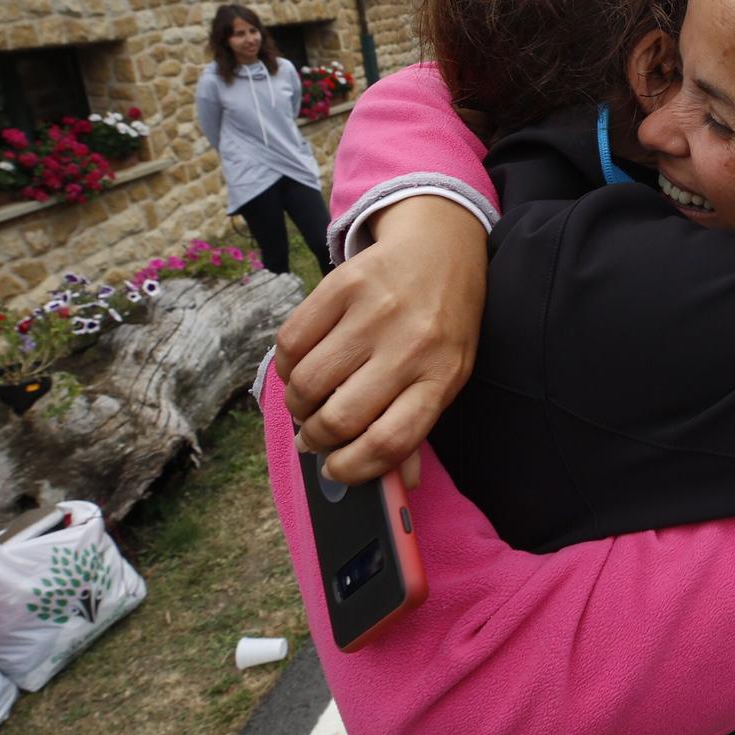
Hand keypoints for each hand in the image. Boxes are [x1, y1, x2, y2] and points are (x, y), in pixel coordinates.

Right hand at [276, 197, 487, 486]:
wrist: (440, 247)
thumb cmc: (443, 323)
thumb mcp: (447, 374)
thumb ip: (418, 426)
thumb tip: (398, 487)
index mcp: (441, 378)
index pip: (389, 443)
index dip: (351, 470)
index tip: (335, 471)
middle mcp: (410, 346)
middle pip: (340, 418)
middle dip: (315, 439)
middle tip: (313, 436)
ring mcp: (376, 313)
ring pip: (308, 383)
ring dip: (297, 406)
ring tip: (306, 403)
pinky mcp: (344, 283)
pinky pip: (291, 341)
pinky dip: (286, 366)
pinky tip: (300, 367)